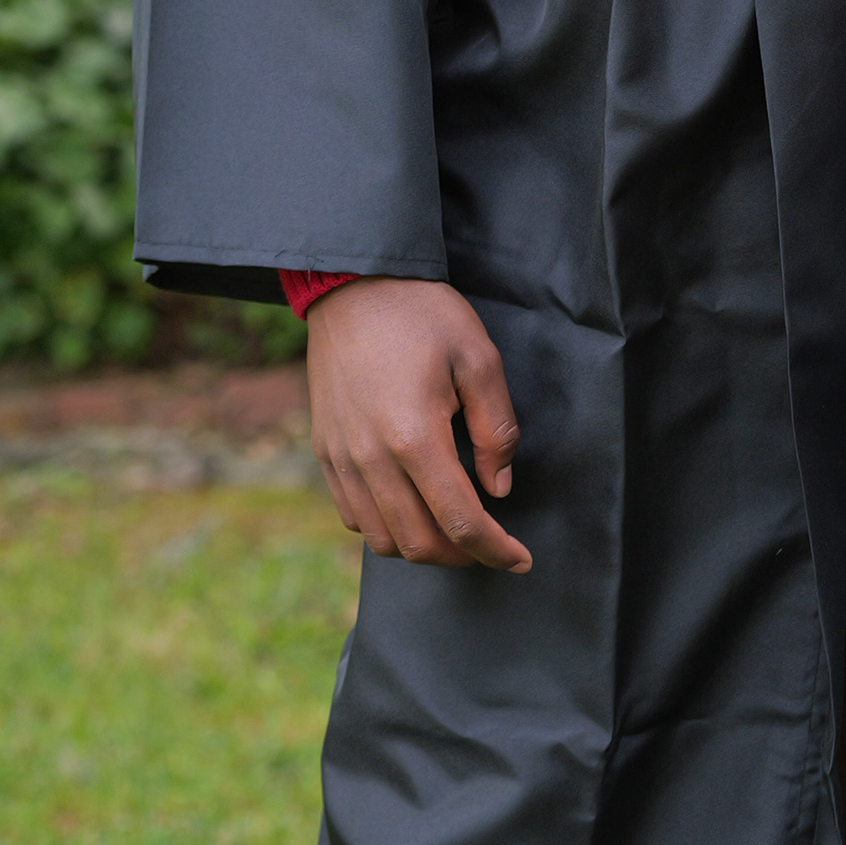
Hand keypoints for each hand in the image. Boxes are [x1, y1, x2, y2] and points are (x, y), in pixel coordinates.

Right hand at [304, 277, 531, 572]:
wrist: (353, 285)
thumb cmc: (422, 314)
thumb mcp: (479, 357)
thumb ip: (496, 428)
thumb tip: (499, 487)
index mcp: (415, 437)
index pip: (460, 521)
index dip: (496, 549)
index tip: (520, 559)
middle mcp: (371, 460)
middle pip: (419, 543)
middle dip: (463, 555)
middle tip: (492, 544)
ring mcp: (342, 460)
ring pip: (382, 540)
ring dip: (423, 546)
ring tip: (454, 528)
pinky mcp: (325, 452)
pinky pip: (354, 516)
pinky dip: (386, 528)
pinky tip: (412, 507)